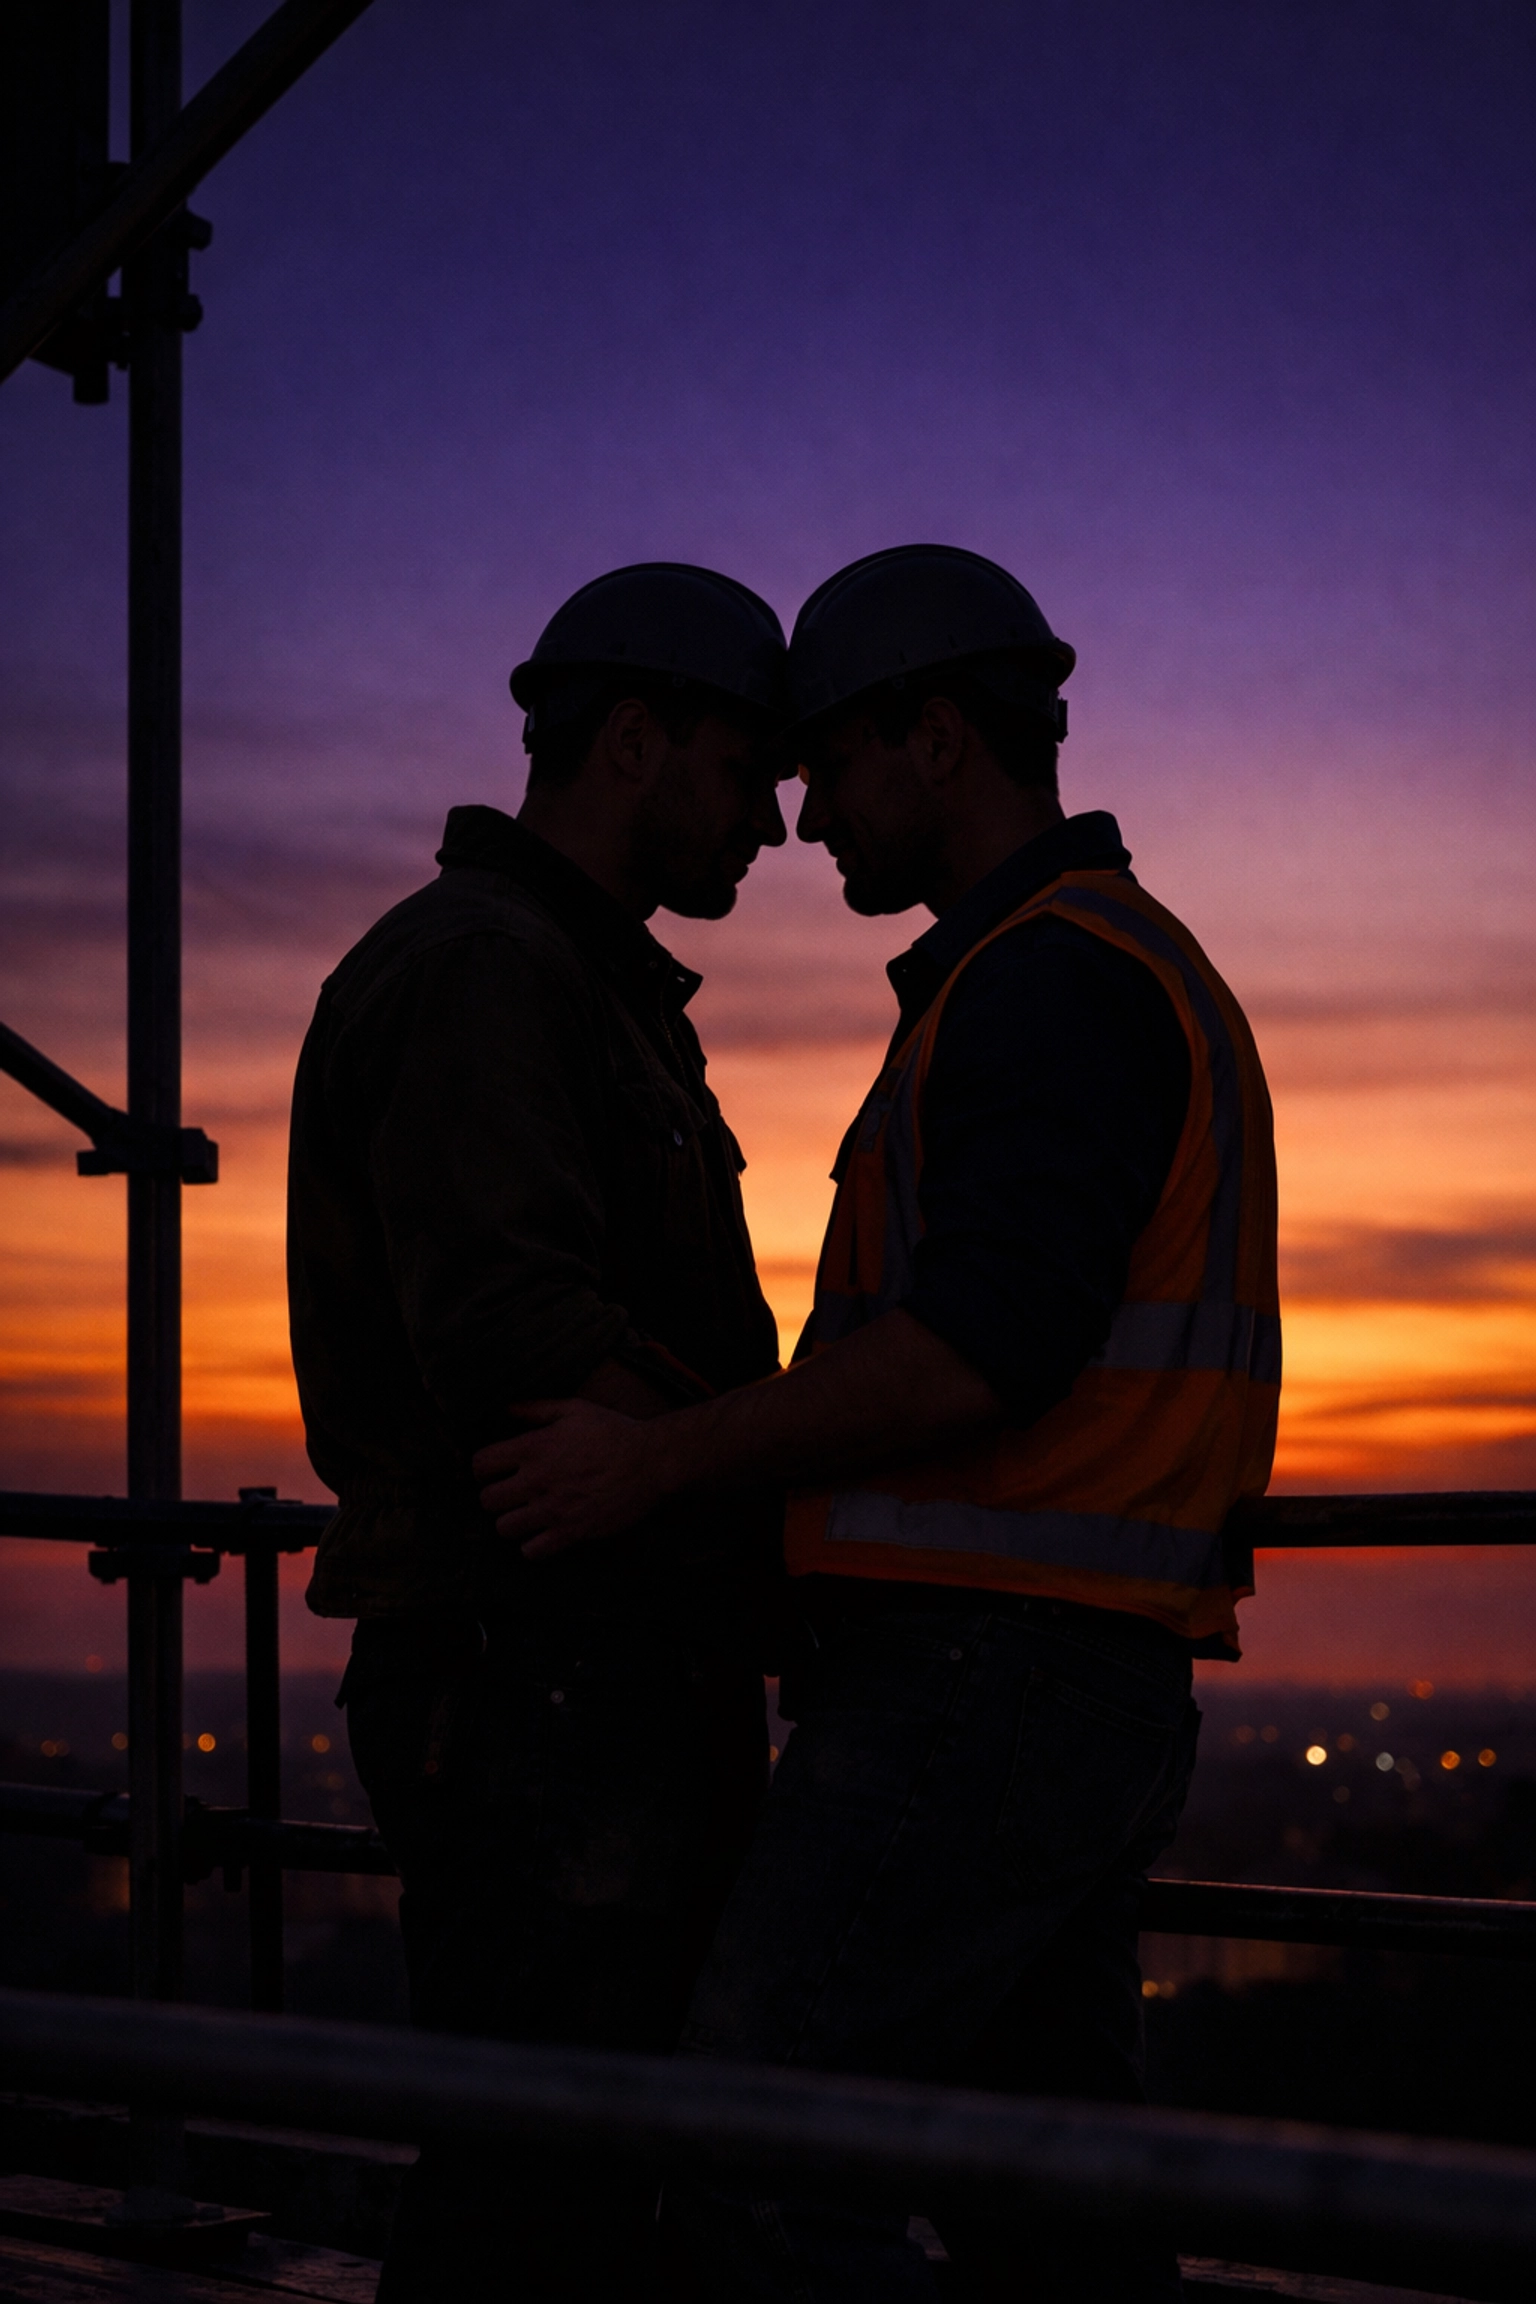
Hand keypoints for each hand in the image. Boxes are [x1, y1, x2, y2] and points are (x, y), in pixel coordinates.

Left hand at [472, 1399, 667, 1558]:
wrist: (651, 1462)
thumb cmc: (614, 1432)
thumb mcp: (575, 1409)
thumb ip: (537, 1410)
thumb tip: (508, 1409)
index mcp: (534, 1447)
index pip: (481, 1465)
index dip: (482, 1468)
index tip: (493, 1470)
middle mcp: (538, 1480)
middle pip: (487, 1501)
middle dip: (494, 1496)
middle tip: (509, 1494)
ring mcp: (554, 1509)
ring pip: (504, 1528)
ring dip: (511, 1522)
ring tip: (524, 1514)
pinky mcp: (572, 1532)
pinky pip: (533, 1551)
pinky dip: (532, 1545)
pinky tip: (542, 1533)